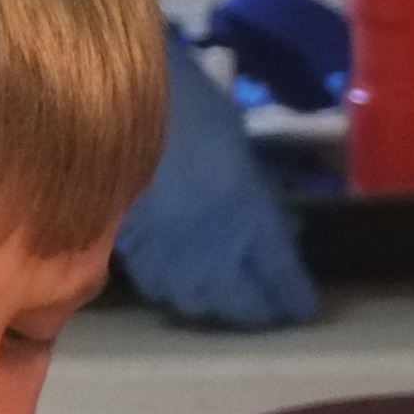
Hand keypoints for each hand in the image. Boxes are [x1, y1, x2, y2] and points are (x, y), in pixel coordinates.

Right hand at [111, 26, 318, 327]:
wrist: (111, 106)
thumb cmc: (188, 108)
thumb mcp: (238, 148)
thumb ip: (258, 193)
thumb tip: (280, 225)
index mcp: (252, 222)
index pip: (282, 277)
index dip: (294, 295)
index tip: (303, 307)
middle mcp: (216, 256)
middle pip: (243, 305)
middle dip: (259, 307)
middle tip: (267, 304)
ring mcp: (172, 263)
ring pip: (201, 305)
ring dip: (218, 303)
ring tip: (225, 294)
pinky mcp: (133, 259)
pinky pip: (163, 289)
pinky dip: (177, 289)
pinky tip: (180, 278)